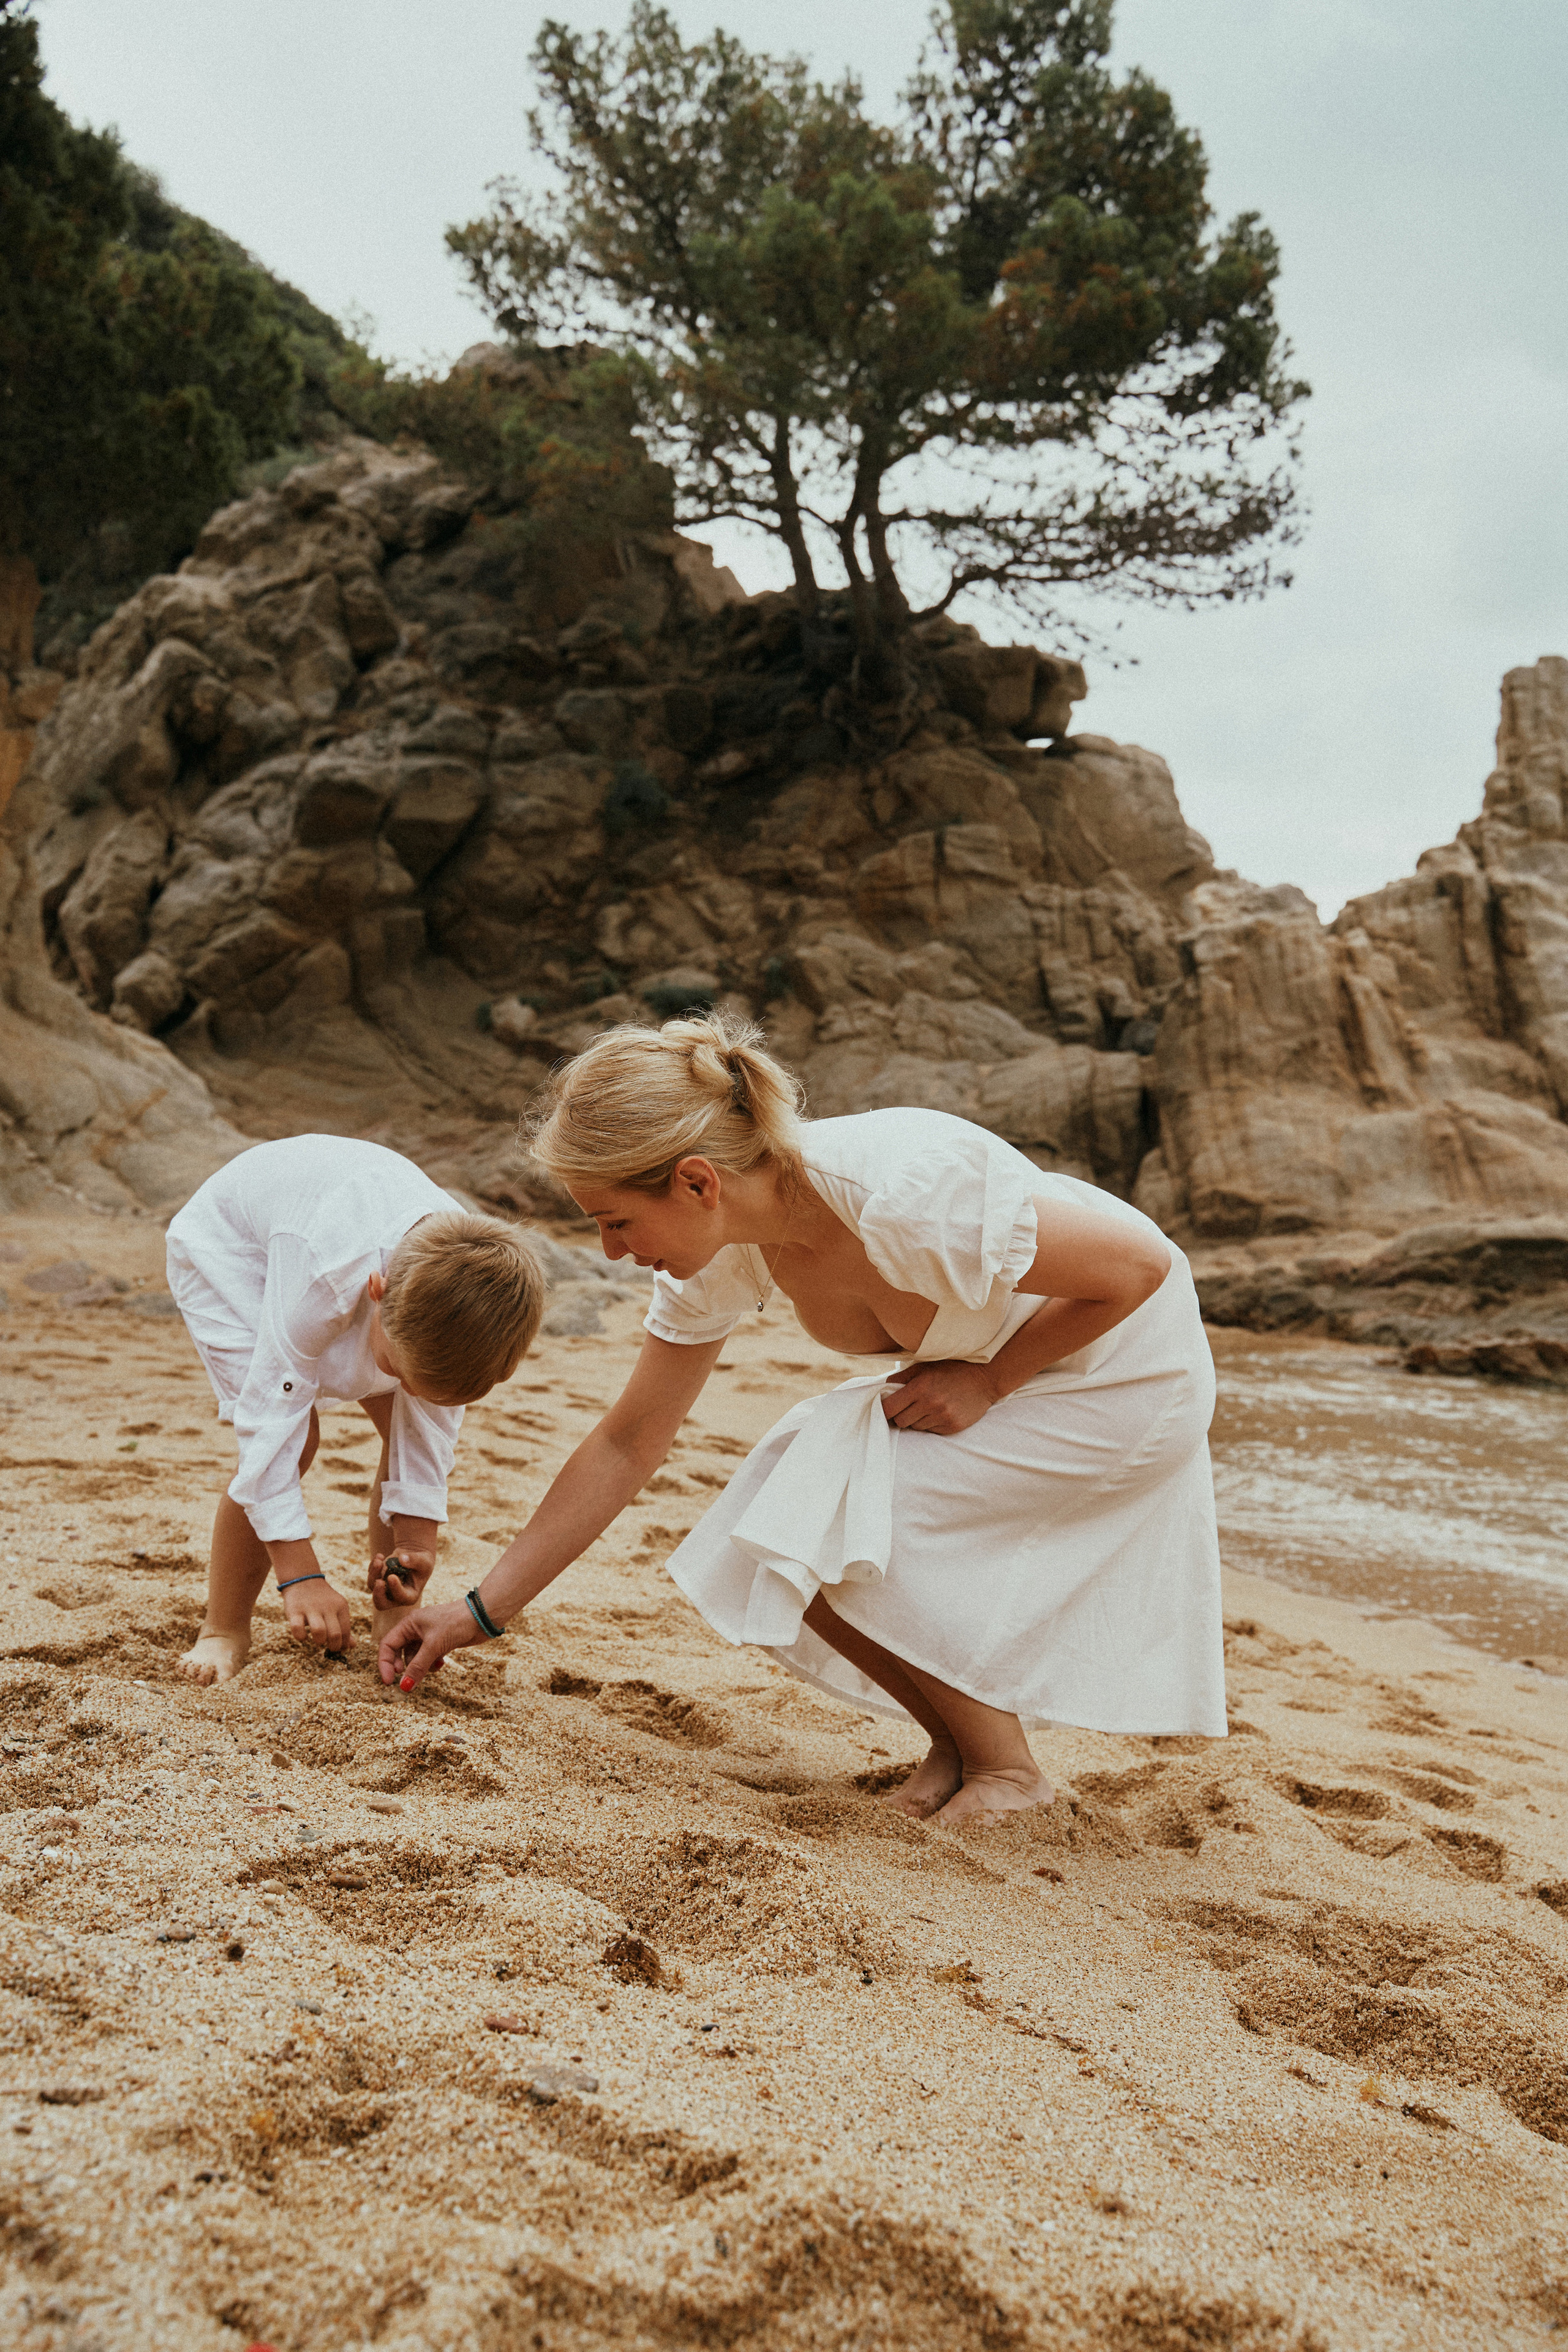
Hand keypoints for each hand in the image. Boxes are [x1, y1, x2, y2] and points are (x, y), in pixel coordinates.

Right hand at [281, 1576, 353, 1653]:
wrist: (303, 1580)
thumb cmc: (323, 1601)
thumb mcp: (336, 1609)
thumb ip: (344, 1627)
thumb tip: (352, 1646)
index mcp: (340, 1606)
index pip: (346, 1631)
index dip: (343, 1645)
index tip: (338, 1648)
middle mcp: (327, 1607)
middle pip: (335, 1634)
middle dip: (333, 1646)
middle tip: (328, 1647)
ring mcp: (310, 1608)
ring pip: (319, 1631)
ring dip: (319, 1641)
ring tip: (318, 1640)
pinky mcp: (295, 1610)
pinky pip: (297, 1629)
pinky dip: (301, 1637)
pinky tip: (303, 1635)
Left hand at [367, 1547, 434, 1610]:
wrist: (413, 1558)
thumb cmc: (422, 1562)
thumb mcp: (424, 1560)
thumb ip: (415, 1560)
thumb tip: (401, 1559)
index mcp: (410, 1596)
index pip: (401, 1597)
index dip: (395, 1589)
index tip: (392, 1576)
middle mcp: (396, 1597)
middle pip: (381, 1604)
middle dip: (378, 1594)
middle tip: (379, 1581)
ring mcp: (385, 1589)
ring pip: (373, 1587)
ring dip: (374, 1573)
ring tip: (379, 1559)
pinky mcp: (378, 1580)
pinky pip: (370, 1576)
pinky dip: (373, 1566)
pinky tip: (380, 1556)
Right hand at [378, 1600, 482, 1692]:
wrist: (482, 1615)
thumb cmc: (456, 1623)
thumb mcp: (434, 1646)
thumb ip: (418, 1667)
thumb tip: (404, 1687)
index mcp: (409, 1623)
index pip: (387, 1645)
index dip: (385, 1664)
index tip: (389, 1681)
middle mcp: (416, 1629)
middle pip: (400, 1653)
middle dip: (405, 1667)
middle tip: (408, 1681)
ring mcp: (428, 1636)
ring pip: (416, 1657)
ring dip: (421, 1667)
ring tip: (433, 1667)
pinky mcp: (440, 1642)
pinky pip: (428, 1657)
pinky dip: (432, 1663)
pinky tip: (441, 1664)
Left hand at [881, 1358, 1000, 1435]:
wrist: (984, 1379)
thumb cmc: (951, 1369)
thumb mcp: (924, 1366)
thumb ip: (901, 1378)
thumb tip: (883, 1390)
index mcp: (919, 1387)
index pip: (889, 1408)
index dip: (885, 1409)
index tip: (887, 1406)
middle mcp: (930, 1403)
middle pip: (900, 1421)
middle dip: (901, 1414)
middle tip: (909, 1406)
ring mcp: (942, 1417)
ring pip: (915, 1427)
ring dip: (917, 1419)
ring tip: (928, 1406)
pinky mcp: (952, 1427)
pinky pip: (930, 1431)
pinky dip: (931, 1423)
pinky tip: (940, 1411)